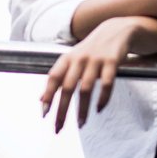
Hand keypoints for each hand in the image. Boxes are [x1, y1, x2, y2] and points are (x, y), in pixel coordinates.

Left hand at [40, 18, 143, 132]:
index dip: (47, 96)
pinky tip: (99, 109)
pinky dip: (103, 98)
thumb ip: (57, 78)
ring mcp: (96, 59)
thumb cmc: (91, 49)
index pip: (53, 78)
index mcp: (67, 59)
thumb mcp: (72, 60)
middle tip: (59, 128)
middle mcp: (79, 59)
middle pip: (67, 87)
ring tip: (81, 124)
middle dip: (62, 110)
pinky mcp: (112, 61)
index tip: (44, 114)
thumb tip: (39, 99)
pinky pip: (107, 83)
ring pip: (86, 88)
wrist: (117, 29)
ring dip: (82, 109)